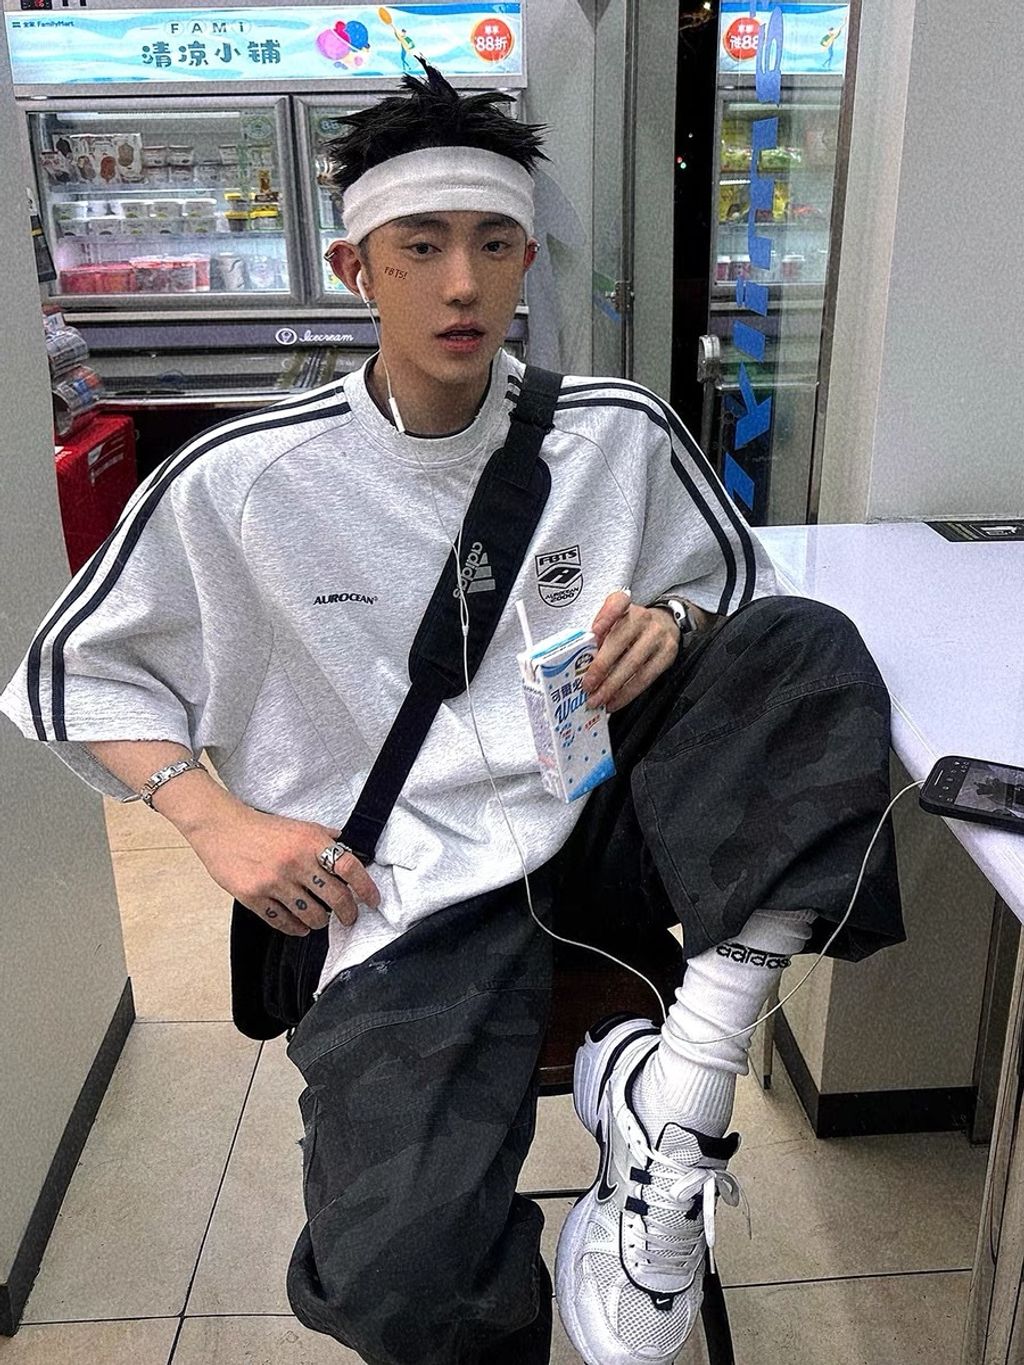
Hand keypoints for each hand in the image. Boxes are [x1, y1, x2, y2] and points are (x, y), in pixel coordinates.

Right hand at [185, 800, 380, 936]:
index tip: (373, 900)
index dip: (366, 887)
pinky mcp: (254, 897)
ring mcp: (274, 882)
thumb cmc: (263, 827)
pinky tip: (301, 925)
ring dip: (321, 921)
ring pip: (312, 915)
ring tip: (321, 919)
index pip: (349, 867)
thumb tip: (350, 849)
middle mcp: (295, 862)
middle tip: (350, 917)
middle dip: (348, 913)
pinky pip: (284, 922)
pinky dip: (297, 928)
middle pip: (336, 897)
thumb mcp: (300, 825)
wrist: (222, 828)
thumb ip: (325, 838)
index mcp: (310, 842)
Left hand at [582, 590, 679, 713]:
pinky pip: (646, 677)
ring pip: (633, 664)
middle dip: (601, 667)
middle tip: (587, 685)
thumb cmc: (631, 625)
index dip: (605, 616)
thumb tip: (582, 658)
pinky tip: (615, 701)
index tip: (594, 632)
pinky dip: (627, 693)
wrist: (666, 622)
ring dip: (612, 686)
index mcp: (626, 605)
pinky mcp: (667, 654)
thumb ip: (599, 632)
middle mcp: (643, 617)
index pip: (617, 603)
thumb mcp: (615, 618)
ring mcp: (657, 636)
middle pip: (620, 642)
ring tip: (598, 700)